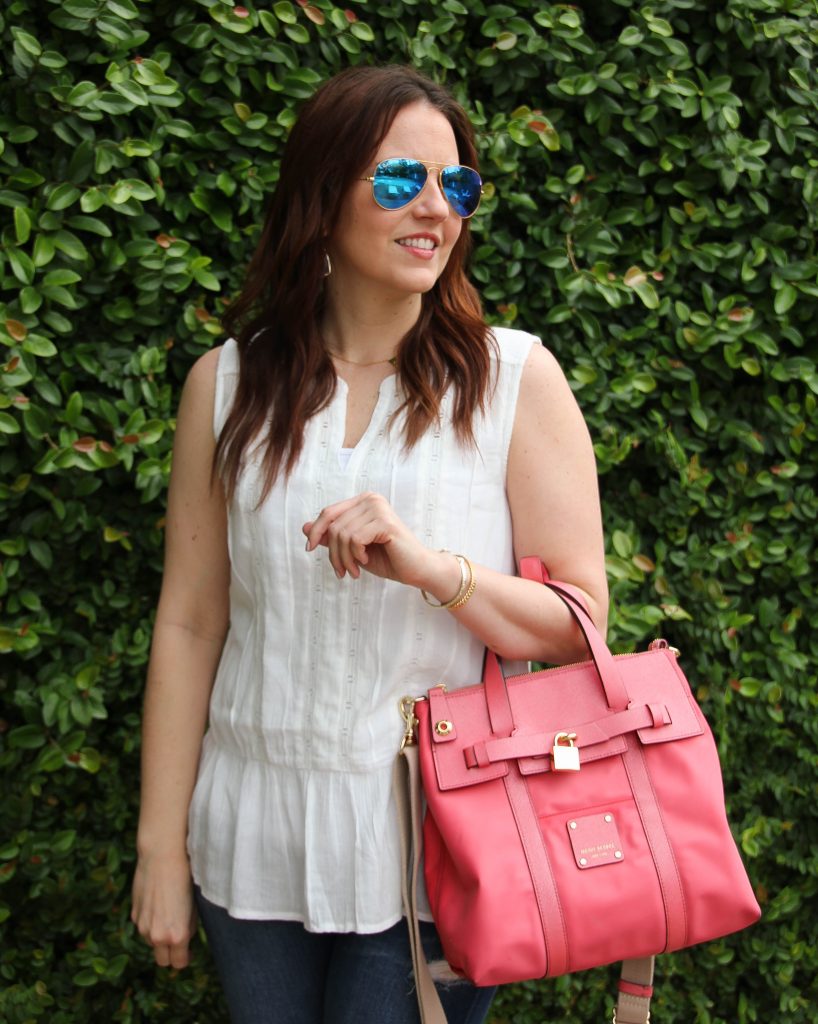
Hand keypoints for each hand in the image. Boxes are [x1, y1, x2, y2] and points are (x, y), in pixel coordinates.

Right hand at [131, 851, 196, 968]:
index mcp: (176, 935)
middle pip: (162, 960)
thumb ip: (188, 927)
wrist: (162, 856)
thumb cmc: (185, 877)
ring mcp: (143, 926)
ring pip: (151, 943)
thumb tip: (185, 939)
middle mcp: (157, 935)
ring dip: (159, 936)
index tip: (188, 951)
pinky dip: (150, 922)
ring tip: (169, 914)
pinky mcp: (134, 914)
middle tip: (178, 939)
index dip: (184, 958)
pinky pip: (143, 927)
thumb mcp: (195, 906)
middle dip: (170, 953)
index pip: (178, 963)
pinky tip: (158, 903)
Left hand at [303, 491, 439, 587]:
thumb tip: (304, 527)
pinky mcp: (385, 521)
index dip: (315, 531)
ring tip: (353, 571)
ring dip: (344, 558)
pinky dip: (355, 555)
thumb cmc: (387, 558)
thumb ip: (332, 536)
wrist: (416, 570)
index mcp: (363, 501)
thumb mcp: (352, 548)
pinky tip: (365, 562)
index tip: (310, 549)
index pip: (328, 512)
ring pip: (342, 534)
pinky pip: (355, 538)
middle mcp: (371, 499)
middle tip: (341, 571)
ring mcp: (378, 508)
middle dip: (333, 553)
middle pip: (333, 525)